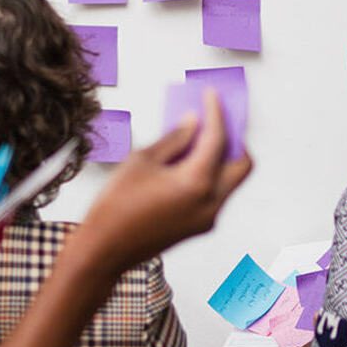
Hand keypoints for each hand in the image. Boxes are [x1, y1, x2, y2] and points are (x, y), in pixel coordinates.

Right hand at [69, 90, 252, 274]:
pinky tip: (187, 163)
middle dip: (233, 139)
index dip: (215, 112)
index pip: (218, 139)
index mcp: (197, 183)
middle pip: (241, 164)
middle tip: (215, 121)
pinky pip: (216, 195)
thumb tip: (193, 123)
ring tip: (197, 140)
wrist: (105, 250)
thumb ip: (174, 139)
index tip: (212, 96)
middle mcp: (210, 202)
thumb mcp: (142, 161)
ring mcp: (208, 218)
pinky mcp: (199, 226)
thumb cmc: (116, 208)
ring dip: (222, 158)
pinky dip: (210, 175)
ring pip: (231, 181)